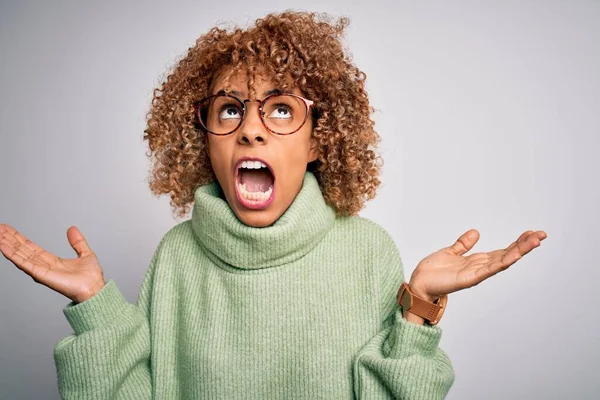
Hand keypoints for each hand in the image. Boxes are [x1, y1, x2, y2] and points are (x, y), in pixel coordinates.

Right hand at [0, 224, 104, 302]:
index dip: (19, 238)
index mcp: (51, 261)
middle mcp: (43, 266)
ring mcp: (40, 270)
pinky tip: (3, 246)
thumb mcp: (85, 253)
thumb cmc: (91, 278)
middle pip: (22, 250)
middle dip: (10, 239)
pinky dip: (12, 254)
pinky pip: (23, 263)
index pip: (30, 247)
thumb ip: (77, 242)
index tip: (8, 230)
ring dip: (7, 244)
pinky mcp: (40, 274)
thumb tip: (72, 229)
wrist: (95, 289)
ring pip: (19, 255)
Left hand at [409, 229, 546, 301]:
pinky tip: (515, 254)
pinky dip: (503, 262)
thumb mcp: (451, 252)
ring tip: (535, 241)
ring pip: (503, 261)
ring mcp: (477, 274)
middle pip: (508, 255)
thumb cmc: (433, 271)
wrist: (419, 283)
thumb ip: (463, 244)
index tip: (532, 233)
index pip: (502, 250)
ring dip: (520, 251)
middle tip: (542, 234)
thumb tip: (476, 232)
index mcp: (477, 261)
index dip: (517, 243)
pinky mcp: (470, 278)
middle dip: (525, 245)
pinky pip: (490, 269)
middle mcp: (481, 268)